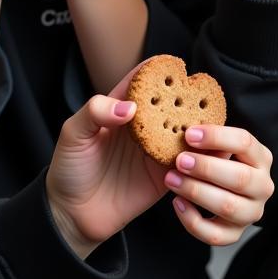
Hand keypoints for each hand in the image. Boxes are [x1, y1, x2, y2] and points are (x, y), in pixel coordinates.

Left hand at [45, 66, 274, 257]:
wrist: (72, 214)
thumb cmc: (69, 168)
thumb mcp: (73, 133)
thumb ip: (96, 112)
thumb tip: (128, 106)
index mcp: (120, 108)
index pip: (142, 82)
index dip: (159, 71)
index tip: (176, 64)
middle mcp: (141, 126)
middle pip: (169, 105)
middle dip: (186, 98)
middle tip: (202, 95)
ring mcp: (154, 150)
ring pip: (183, 133)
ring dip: (196, 129)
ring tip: (208, 127)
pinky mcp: (163, 177)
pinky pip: (186, 165)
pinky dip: (197, 159)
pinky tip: (204, 156)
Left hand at [164, 123, 273, 245]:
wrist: (206, 184)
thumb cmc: (208, 156)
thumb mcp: (211, 143)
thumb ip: (204, 137)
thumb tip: (187, 129)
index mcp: (260, 157)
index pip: (245, 142)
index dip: (216, 137)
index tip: (189, 134)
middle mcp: (262, 186)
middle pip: (240, 178)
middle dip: (206, 168)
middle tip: (180, 160)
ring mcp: (251, 212)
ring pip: (228, 206)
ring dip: (197, 192)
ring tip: (172, 179)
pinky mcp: (235, 233)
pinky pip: (215, 235)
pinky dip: (193, 220)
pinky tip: (177, 203)